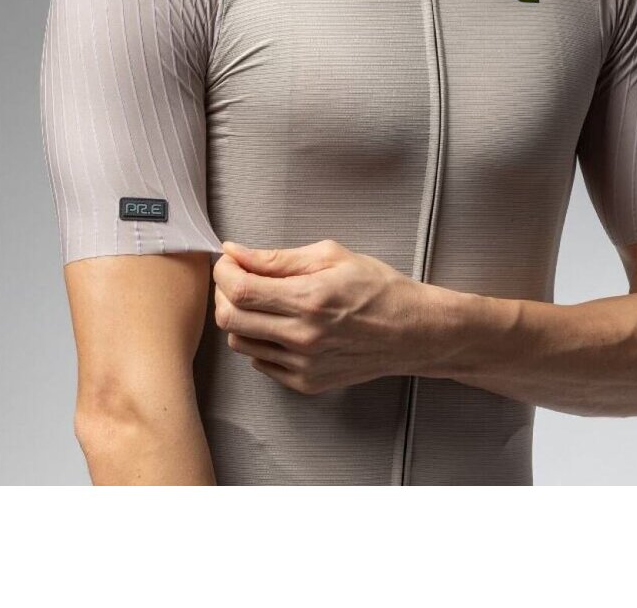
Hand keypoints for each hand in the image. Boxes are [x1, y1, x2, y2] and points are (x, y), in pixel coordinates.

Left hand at [212, 238, 451, 393]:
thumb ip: (277, 258)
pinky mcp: (306, 383)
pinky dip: (259, 340)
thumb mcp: (330, 257)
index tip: (228, 261)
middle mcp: (303, 337)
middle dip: (224, 292)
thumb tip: (236, 253)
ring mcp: (304, 365)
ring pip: (239, 342)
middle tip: (239, 277)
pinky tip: (279, 324)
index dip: (223, 272)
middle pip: (230, 319)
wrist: (412, 332)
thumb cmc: (377, 289)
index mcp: (310, 299)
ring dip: (240, 317)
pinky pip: (260, 361)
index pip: (240, 290)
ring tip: (262, 300)